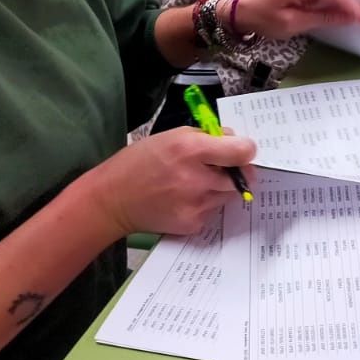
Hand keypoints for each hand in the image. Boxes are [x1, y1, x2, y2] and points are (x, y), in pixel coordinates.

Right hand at [88, 127, 255, 237]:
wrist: (113, 200)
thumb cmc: (140, 162)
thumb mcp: (172, 136)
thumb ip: (207, 137)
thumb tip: (235, 142)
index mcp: (191, 150)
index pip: (240, 152)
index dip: (246, 150)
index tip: (244, 150)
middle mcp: (196, 179)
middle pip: (241, 177)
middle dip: (237, 171)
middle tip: (223, 167)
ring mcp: (196, 205)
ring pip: (229, 195)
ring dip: (222, 187)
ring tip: (197, 182)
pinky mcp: (193, 224)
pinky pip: (214, 210)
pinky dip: (207, 203)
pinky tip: (186, 198)